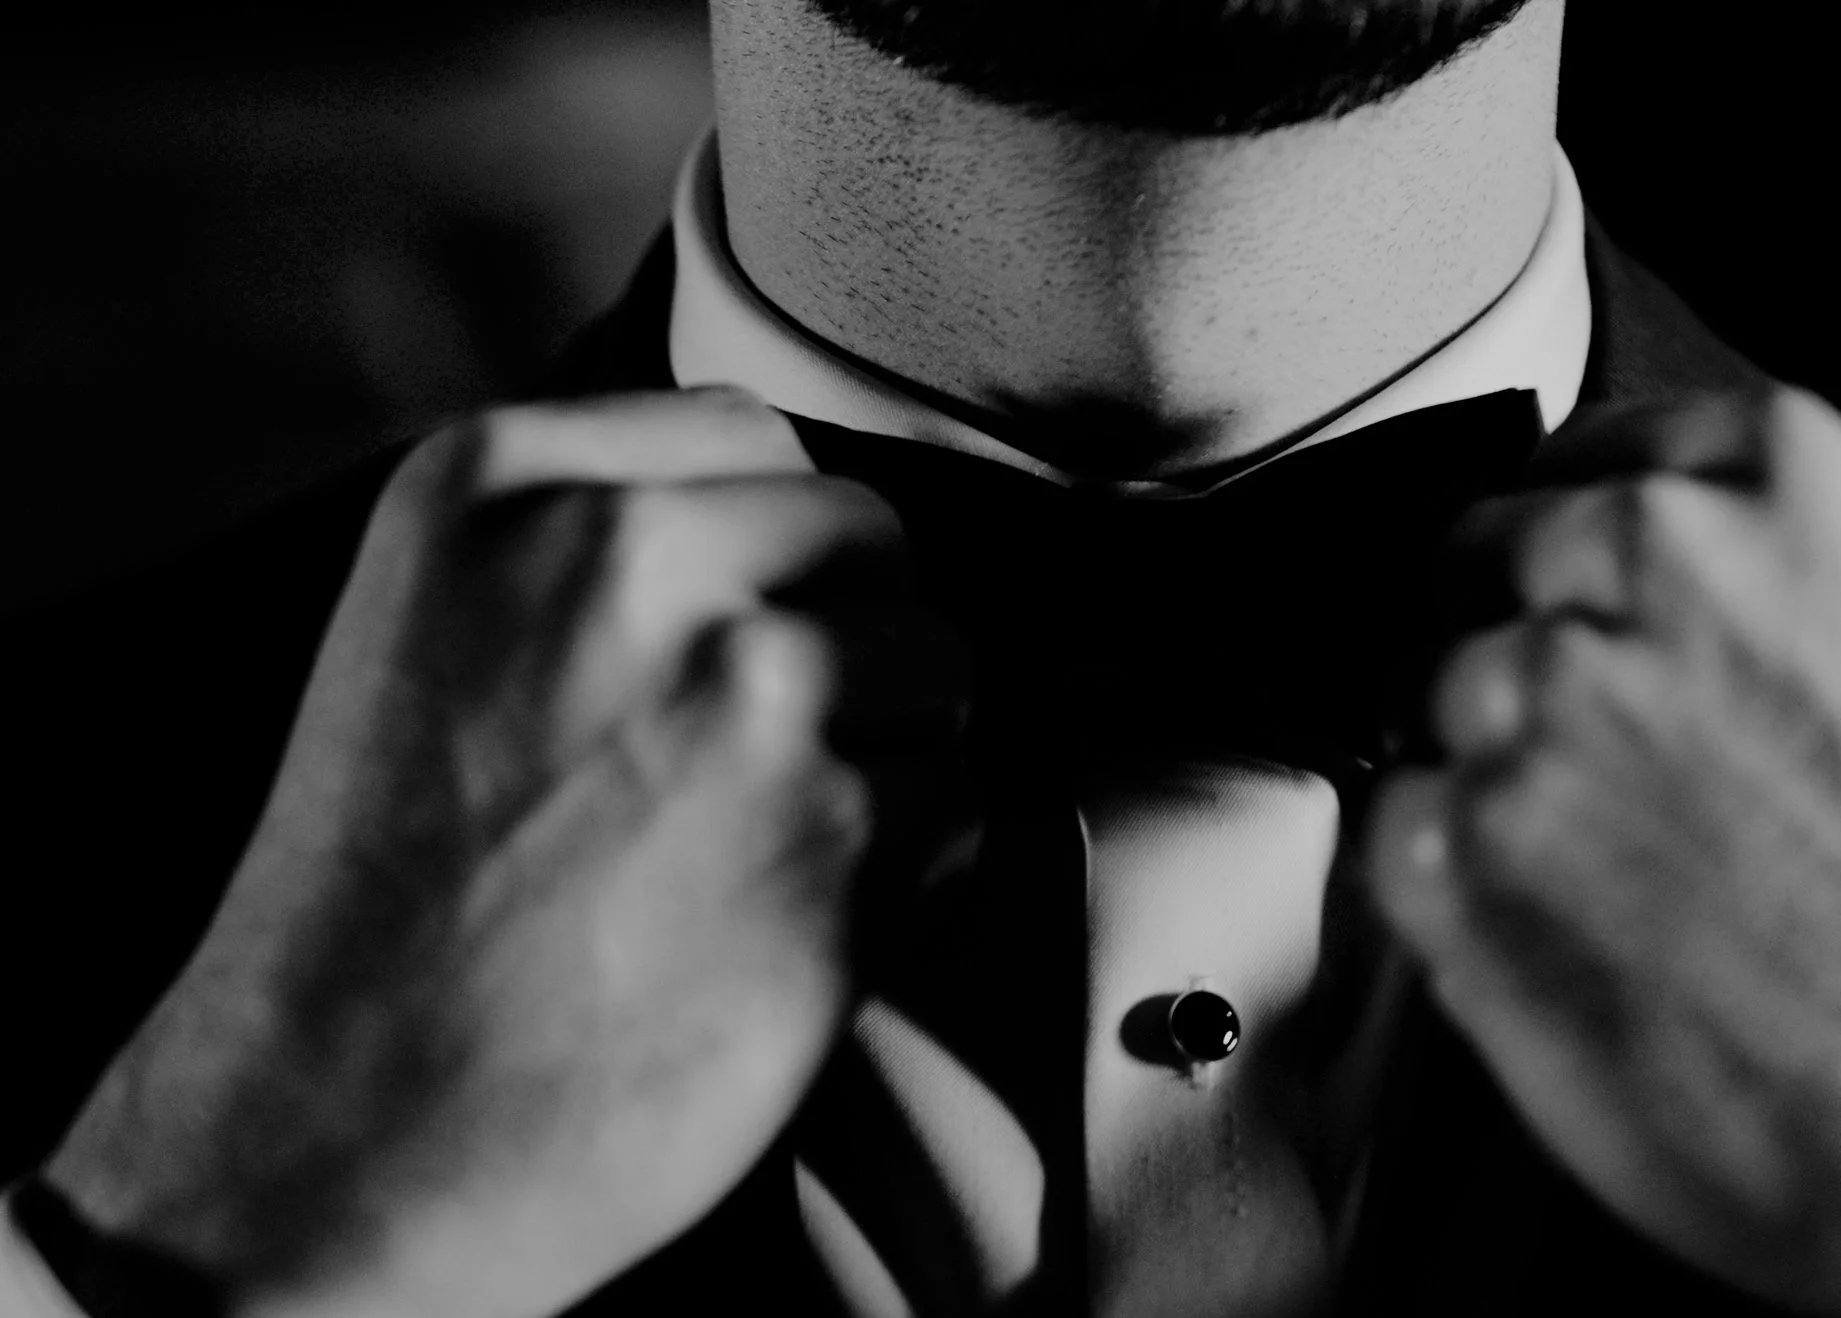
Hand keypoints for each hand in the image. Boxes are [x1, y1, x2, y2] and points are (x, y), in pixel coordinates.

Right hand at [43, 389, 963, 1317]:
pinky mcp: (841, 836)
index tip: (722, 638)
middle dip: (848, 641)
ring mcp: (748, 693)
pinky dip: (910, 872)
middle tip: (750, 761)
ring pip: (938, 667)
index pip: (754, 437)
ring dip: (890, 757)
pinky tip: (781, 928)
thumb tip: (799, 510)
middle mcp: (632, 561)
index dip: (770, 554)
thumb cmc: (396, 903)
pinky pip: (964, 805)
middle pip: (871, 538)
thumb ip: (597, 539)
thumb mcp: (434, 630)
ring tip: (749, 852)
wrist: (345, 1140)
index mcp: (503, 485)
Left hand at [1368, 390, 1840, 1317]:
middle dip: (1522, 639)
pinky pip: (1395, 816)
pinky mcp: (1453, 843)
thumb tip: (1643, 605)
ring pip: (1433, 687)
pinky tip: (1562, 938)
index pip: (1609, 445)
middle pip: (1492, 551)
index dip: (1581, 532)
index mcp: (1792, 490)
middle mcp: (1649, 561)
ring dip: (1487, 767)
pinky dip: (1449, 878)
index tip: (1581, 584)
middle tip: (1592, 758)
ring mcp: (1537, 697)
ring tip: (1605, 878)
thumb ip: (1765, 593)